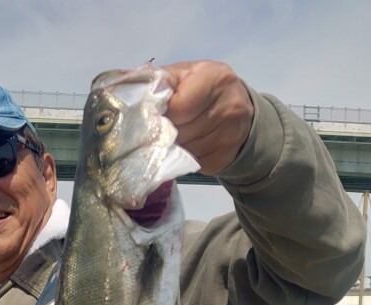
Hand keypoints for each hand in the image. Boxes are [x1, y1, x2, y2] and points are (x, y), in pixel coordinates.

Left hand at [163, 60, 254, 175]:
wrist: (237, 105)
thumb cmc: (201, 87)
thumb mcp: (184, 74)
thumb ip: (161, 81)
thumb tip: (134, 95)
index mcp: (214, 78)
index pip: (178, 107)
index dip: (161, 114)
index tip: (155, 114)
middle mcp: (228, 105)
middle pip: (180, 132)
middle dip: (165, 132)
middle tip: (162, 127)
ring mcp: (231, 133)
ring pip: (185, 150)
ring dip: (173, 147)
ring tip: (175, 136)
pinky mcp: (226, 156)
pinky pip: (194, 163)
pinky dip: (184, 158)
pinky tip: (188, 146)